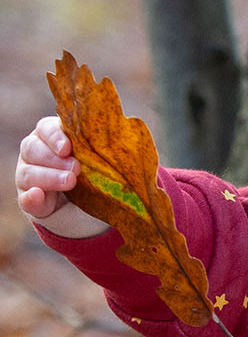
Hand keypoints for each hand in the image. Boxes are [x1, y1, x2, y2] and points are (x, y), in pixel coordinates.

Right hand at [15, 116, 108, 236]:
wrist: (86, 208)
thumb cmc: (96, 174)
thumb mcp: (101, 159)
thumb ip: (107, 149)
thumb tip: (133, 138)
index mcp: (51, 137)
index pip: (45, 129)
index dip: (54, 136)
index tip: (68, 147)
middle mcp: (35, 153)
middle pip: (33, 148)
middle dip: (54, 158)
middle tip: (76, 169)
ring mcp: (28, 176)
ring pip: (28, 173)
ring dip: (48, 177)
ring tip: (70, 182)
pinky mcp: (29, 200)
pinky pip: (25, 199)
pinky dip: (31, 198)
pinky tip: (38, 196)